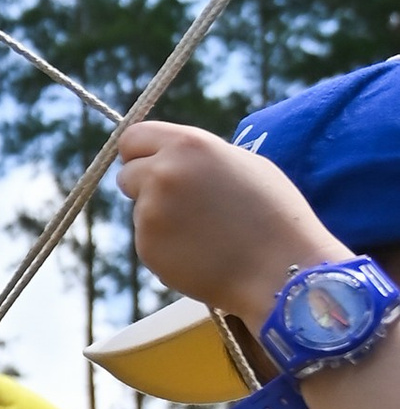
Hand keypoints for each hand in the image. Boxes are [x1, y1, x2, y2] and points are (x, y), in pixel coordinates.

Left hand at [115, 120, 341, 321]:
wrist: (282, 270)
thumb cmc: (274, 215)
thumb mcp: (243, 164)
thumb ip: (198, 156)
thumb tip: (168, 156)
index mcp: (187, 145)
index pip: (133, 138)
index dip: (141, 153)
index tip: (149, 165)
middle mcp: (162, 173)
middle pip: (127, 174)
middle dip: (145, 186)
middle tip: (181, 204)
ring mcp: (150, 212)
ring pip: (139, 210)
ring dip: (160, 218)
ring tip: (205, 232)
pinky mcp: (147, 247)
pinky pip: (148, 241)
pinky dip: (166, 246)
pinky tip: (201, 252)